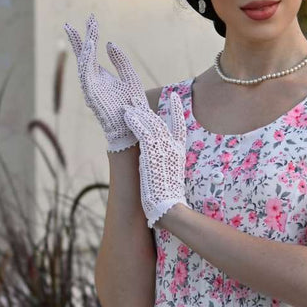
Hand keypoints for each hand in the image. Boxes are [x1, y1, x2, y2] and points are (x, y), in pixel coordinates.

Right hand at [63, 13, 148, 151]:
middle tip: (87, 18)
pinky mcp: (91, 93)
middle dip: (83, 36)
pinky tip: (91, 45)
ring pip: (84, 61)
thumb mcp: (130, 77)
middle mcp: (92, 80)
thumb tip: (109, 43)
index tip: (91, 19)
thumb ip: (120, 61)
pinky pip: (86, 72)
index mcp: (100, 76)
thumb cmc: (132, 105)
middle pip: (83, 54)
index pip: (90, 53)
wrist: (133, 125)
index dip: (90, 35)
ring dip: (86, 44)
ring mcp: (90, 86)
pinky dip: (87, 59)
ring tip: (91, 29)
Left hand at [123, 90, 188, 228]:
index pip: (180, 127)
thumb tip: (158, 168)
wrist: (169, 208)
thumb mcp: (171, 179)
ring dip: (138, 113)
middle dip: (147, 110)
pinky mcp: (152, 152)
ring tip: (127, 105)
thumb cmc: (169, 201)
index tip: (175, 97)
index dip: (177, 111)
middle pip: (160, 122)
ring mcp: (164, 148)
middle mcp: (173, 148)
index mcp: (180, 154)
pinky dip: (134, 121)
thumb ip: (166, 167)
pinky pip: (142, 131)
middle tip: (137, 99)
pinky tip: (126, 115)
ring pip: (150, 124)